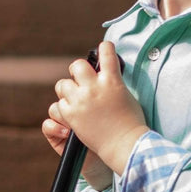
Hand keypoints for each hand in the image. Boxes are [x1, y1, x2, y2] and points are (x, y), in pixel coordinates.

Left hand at [46, 41, 146, 175]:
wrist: (124, 144)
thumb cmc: (130, 121)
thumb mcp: (126, 95)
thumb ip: (113, 82)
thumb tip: (106, 73)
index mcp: (112, 80)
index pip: (106, 52)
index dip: (104, 48)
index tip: (103, 47)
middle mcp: (94, 87)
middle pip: (77, 65)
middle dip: (77, 71)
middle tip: (81, 79)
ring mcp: (81, 100)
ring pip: (62, 84)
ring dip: (68, 90)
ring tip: (76, 98)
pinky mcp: (71, 115)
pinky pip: (59, 104)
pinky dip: (65, 107)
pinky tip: (74, 113)